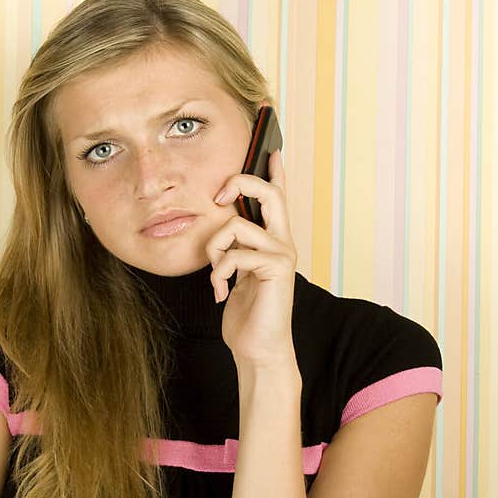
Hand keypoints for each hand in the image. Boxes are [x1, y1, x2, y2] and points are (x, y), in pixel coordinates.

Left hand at [205, 150, 297, 366]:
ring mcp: (282, 254)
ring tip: (215, 275)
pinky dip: (218, 272)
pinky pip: (235, 253)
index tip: (271, 149)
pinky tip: (220, 292)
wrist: (257, 348)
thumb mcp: (236, 274)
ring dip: (214, 249)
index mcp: (273, 240)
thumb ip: (234, 248)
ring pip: (237, 225)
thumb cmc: (246, 313)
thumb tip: (220, 224)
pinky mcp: (277, 268)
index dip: (275, 171)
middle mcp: (282, 241)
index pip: (278, 197)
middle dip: (240, 182)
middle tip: (217, 196)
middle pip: (268, 192)